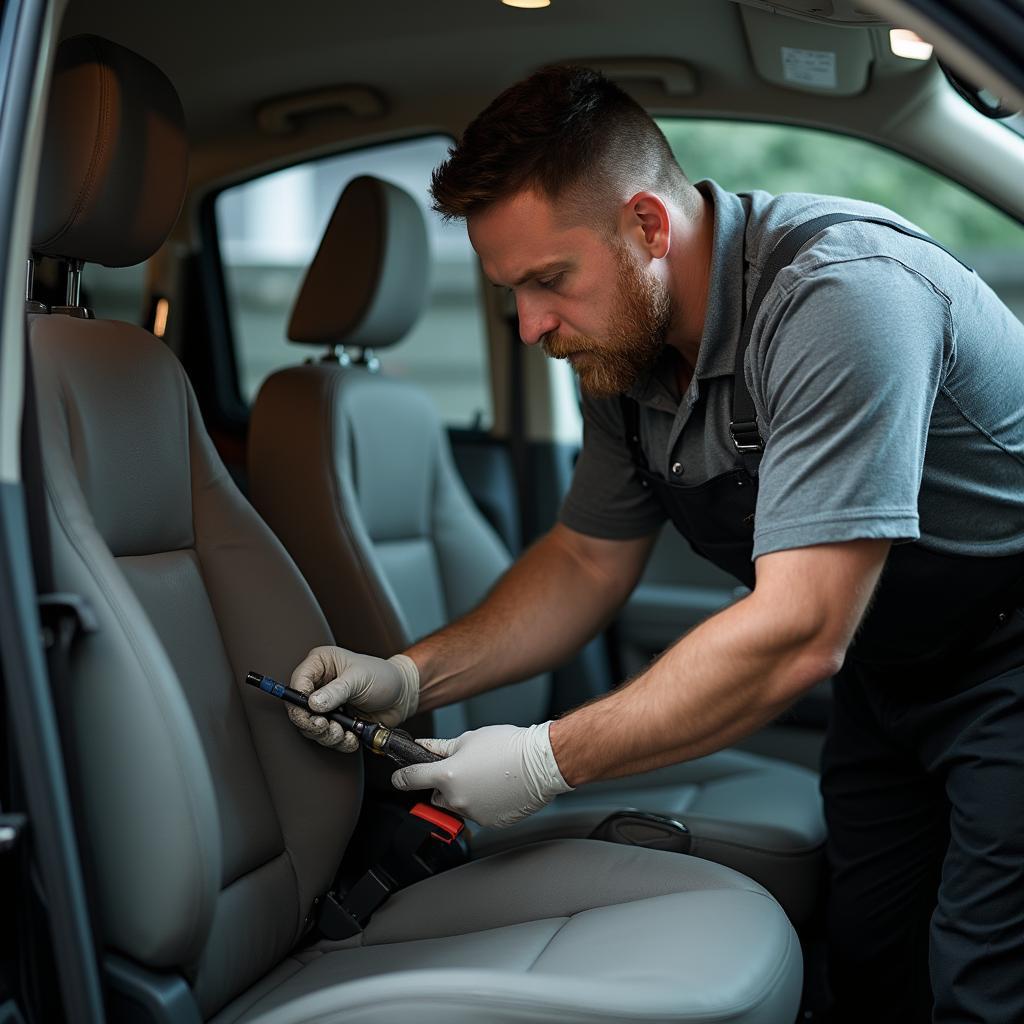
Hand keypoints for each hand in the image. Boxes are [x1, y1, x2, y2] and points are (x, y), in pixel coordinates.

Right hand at [288, 646, 418, 751]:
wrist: (402, 696)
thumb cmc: (383, 676)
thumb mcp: (359, 678)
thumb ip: (336, 691)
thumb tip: (313, 703)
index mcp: (321, 664)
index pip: (298, 683)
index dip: (299, 701)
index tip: (311, 714)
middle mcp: (319, 685)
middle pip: (300, 710)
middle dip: (313, 724)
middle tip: (327, 727)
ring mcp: (326, 705)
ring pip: (312, 728)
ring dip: (327, 735)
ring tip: (344, 732)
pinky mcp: (336, 722)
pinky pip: (327, 738)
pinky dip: (339, 742)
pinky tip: (352, 736)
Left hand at [391, 723, 572, 827]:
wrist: (541, 763)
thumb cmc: (508, 747)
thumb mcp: (469, 739)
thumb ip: (441, 747)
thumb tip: (424, 747)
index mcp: (447, 776)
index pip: (412, 779)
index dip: (402, 777)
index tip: (399, 778)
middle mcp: (457, 799)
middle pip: (438, 796)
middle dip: (445, 786)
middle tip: (465, 770)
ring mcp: (474, 814)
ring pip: (460, 805)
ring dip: (466, 795)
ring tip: (487, 776)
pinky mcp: (491, 823)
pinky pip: (479, 813)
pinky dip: (483, 803)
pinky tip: (497, 788)